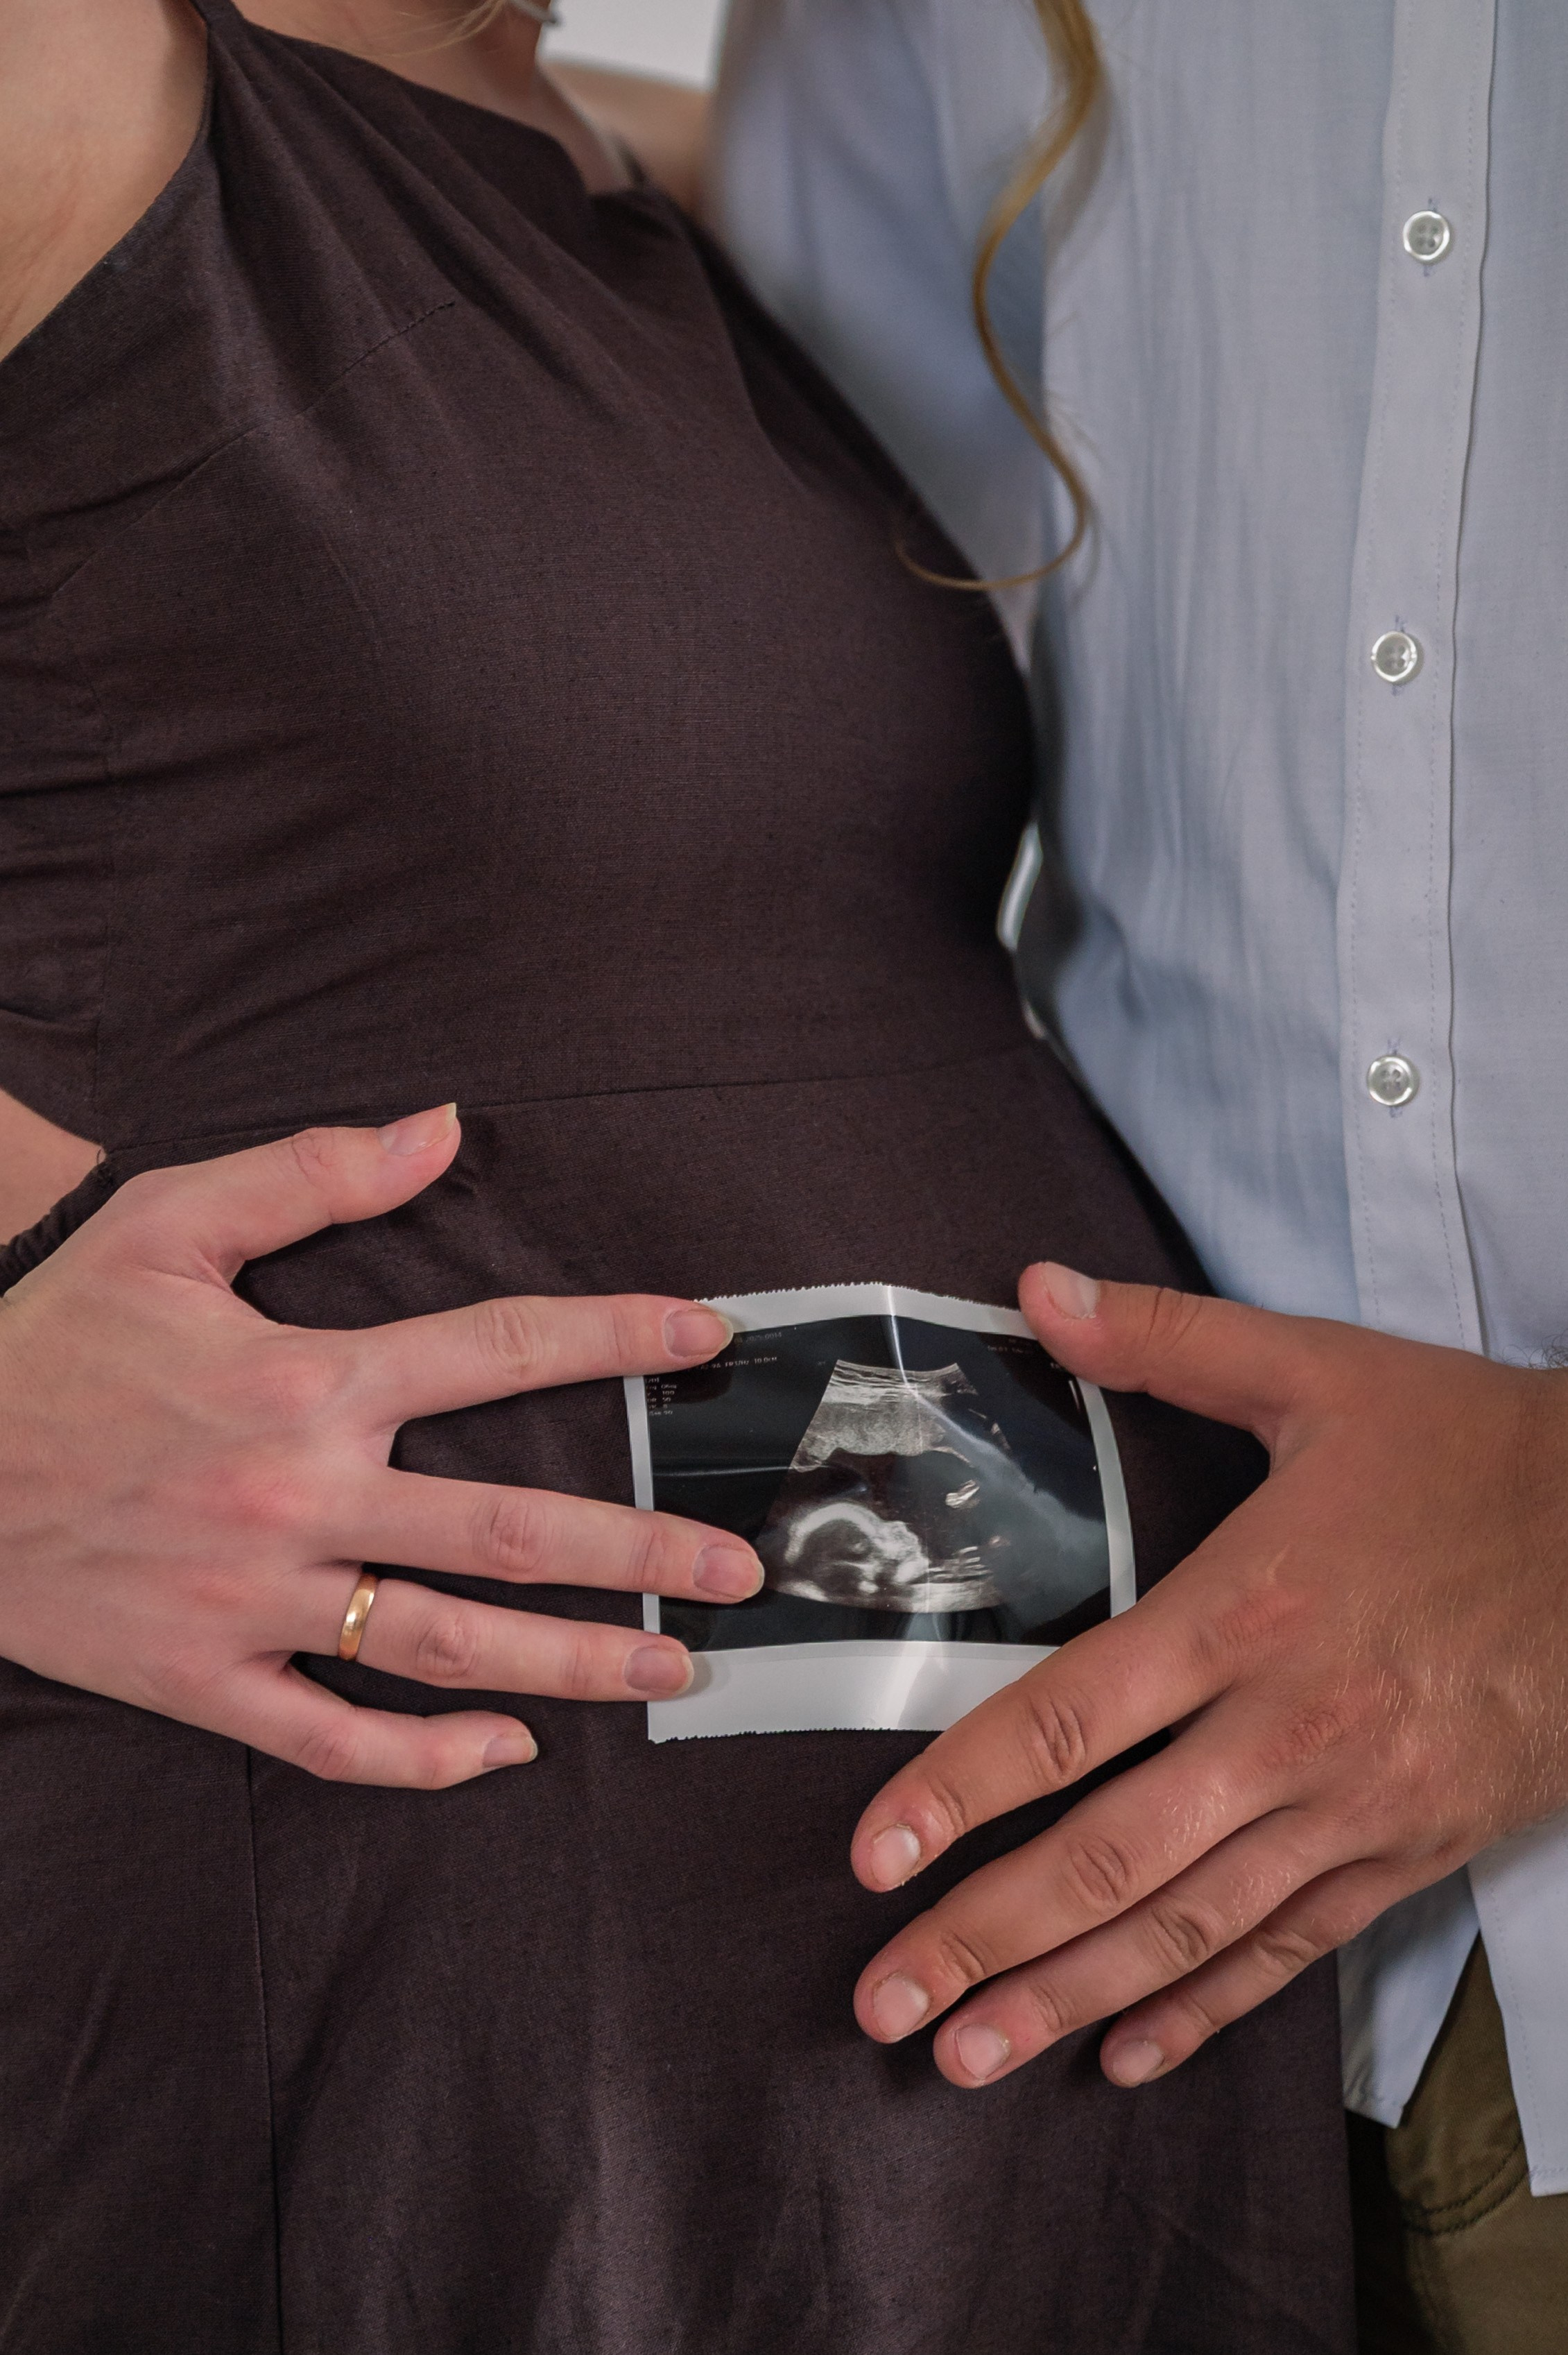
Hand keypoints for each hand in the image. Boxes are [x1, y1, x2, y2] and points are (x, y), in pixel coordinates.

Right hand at [0, 1105, 759, 1785]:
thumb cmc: (50, 1338)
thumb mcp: (166, 1223)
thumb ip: (311, 1172)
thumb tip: (441, 1126)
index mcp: (305, 1379)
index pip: (499, 1349)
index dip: (615, 1337)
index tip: (703, 1340)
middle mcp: (298, 1496)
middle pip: (507, 1529)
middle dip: (641, 1548)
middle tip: (737, 1568)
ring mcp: (253, 1600)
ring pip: (445, 1645)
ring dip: (574, 1662)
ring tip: (672, 1670)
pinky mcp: (201, 1678)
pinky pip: (330, 1738)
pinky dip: (423, 1756)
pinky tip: (504, 1752)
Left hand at [848, 1261, 1567, 2089]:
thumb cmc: (1477, 1453)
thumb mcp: (1324, 1369)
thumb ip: (1167, 1338)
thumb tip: (1036, 1287)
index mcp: (1248, 1610)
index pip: (1071, 1719)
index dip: (961, 1790)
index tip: (874, 1853)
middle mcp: (1290, 1730)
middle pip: (1112, 1857)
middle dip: (985, 1936)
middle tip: (884, 2006)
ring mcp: (1354, 1809)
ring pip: (1191, 1928)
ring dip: (1070, 1998)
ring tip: (968, 2060)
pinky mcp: (1410, 1853)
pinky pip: (1293, 1951)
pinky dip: (1208, 2011)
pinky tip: (1125, 2056)